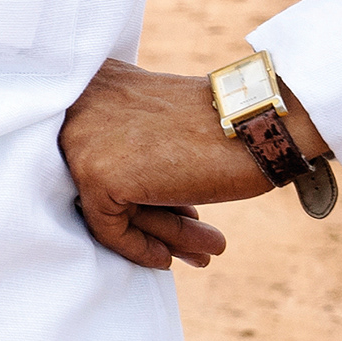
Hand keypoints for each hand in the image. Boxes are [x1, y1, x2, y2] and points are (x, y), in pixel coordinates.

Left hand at [58, 57, 282, 271]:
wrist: (263, 124)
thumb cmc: (226, 127)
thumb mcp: (165, 128)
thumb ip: (134, 151)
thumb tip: (121, 197)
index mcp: (96, 82)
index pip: (104, 151)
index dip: (141, 189)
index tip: (176, 214)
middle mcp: (78, 103)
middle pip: (103, 180)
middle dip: (149, 217)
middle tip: (188, 245)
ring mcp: (81, 138)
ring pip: (108, 204)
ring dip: (156, 235)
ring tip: (200, 254)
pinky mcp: (95, 172)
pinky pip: (108, 226)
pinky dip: (137, 248)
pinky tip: (168, 258)